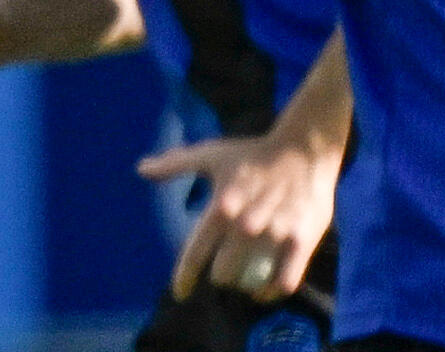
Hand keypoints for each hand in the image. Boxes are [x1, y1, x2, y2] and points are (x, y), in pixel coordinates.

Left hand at [146, 118, 343, 300]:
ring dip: (244, 285)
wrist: (303, 151)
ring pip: (252, 279)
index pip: (196, 252)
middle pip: (225, 273)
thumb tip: (140, 169)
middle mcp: (245, 226)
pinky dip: (272, 292)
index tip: (180, 292)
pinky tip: (264, 291)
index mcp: (221, 207)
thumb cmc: (251, 154)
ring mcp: (275, 236)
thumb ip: (174, 165)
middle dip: (220, 277)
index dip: (185, 277)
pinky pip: (285, 281)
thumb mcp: (209, 155)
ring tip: (242, 283)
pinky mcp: (300, 242)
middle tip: (221, 275)